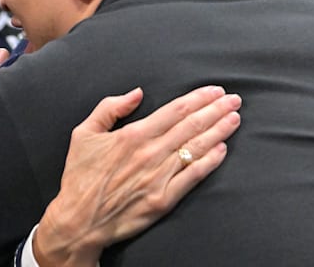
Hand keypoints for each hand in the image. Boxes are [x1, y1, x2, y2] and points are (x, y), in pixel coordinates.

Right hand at [33, 86, 241, 266]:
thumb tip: (137, 93)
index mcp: (133, 135)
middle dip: (217, 110)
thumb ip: (110, 108)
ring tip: (234, 118)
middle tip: (235, 100)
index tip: (216, 91)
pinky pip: (193, 177)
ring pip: (196, 148)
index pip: (176, 110)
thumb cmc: (80, 177)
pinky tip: (222, 149)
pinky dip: (210, 162)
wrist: (77, 222)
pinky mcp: (163, 200)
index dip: (200, 98)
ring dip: (219, 131)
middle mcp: (149, 153)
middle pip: (191, 125)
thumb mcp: (84, 134)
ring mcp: (158, 177)